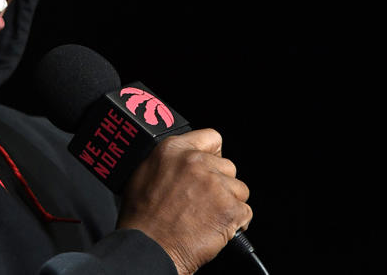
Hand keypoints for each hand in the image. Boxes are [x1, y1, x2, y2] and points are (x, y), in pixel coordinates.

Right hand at [116, 128, 251, 274]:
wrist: (148, 248)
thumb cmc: (141, 219)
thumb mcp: (143, 174)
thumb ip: (167, 161)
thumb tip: (181, 161)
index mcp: (173, 149)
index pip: (211, 138)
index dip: (213, 154)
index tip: (211, 166)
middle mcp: (195, 162)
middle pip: (227, 166)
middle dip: (220, 183)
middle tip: (202, 201)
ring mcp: (214, 184)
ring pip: (239, 189)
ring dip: (228, 202)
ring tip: (207, 216)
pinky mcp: (229, 207)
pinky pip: (245, 211)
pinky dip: (236, 222)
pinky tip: (217, 228)